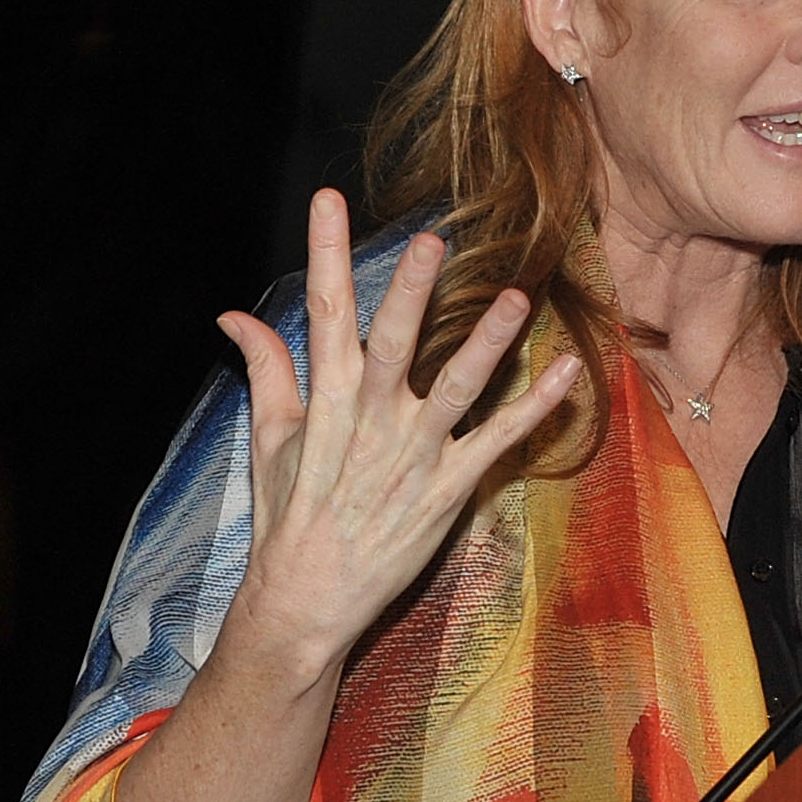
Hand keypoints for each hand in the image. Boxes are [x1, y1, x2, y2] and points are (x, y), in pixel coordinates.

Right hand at [216, 189, 580, 686]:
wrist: (305, 600)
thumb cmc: (289, 517)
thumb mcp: (269, 441)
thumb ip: (265, 371)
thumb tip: (233, 315)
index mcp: (324, 401)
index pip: (323, 314)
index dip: (326, 254)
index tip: (327, 200)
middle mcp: (369, 422)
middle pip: (389, 344)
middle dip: (409, 293)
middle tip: (431, 241)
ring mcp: (412, 457)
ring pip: (454, 388)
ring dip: (486, 344)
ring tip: (518, 299)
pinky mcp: (448, 491)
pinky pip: (498, 442)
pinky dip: (535, 409)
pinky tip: (569, 375)